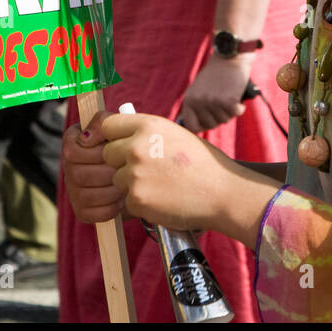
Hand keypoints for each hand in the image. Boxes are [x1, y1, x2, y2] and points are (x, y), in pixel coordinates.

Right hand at [61, 113, 126, 222]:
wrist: (144, 172)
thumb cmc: (129, 146)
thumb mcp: (121, 129)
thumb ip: (105, 123)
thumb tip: (88, 135)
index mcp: (73, 143)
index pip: (72, 151)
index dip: (94, 152)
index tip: (112, 149)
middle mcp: (69, 167)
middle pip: (79, 174)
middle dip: (108, 172)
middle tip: (127, 169)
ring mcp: (73, 190)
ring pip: (86, 195)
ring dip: (111, 191)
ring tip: (128, 185)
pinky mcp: (82, 211)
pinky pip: (92, 214)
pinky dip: (110, 208)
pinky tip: (122, 200)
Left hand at [99, 111, 236, 232]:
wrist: (224, 192)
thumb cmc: (203, 163)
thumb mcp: (174, 135)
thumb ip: (145, 134)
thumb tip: (117, 137)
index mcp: (148, 125)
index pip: (108, 125)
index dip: (110, 136)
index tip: (114, 144)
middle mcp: (137, 146)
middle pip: (108, 154)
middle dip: (121, 163)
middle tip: (148, 170)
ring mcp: (135, 173)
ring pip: (117, 180)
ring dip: (132, 186)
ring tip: (162, 186)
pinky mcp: (137, 199)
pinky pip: (127, 202)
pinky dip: (142, 205)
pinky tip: (164, 201)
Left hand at [177, 55, 251, 132]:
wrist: (228, 56)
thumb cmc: (216, 74)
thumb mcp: (199, 89)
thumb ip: (197, 107)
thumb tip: (198, 129)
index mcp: (189, 99)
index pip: (192, 126)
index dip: (203, 126)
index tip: (211, 120)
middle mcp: (199, 102)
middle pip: (211, 125)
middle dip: (219, 117)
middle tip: (223, 103)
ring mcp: (212, 102)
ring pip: (225, 120)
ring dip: (230, 111)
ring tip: (229, 95)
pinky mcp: (227, 101)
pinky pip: (236, 113)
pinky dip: (240, 107)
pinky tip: (237, 97)